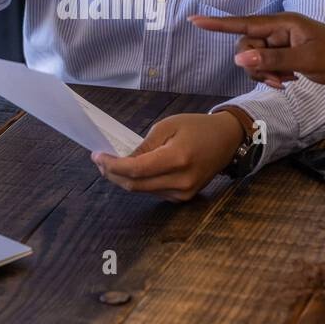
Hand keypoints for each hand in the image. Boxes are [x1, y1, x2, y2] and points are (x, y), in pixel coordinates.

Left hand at [90, 112, 245, 202]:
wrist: (226, 140)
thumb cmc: (197, 127)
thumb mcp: (167, 126)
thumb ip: (144, 146)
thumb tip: (122, 160)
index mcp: (177, 159)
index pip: (136, 170)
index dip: (112, 166)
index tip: (97, 156)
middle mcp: (181, 181)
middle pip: (135, 185)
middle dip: (112, 174)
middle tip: (99, 161)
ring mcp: (183, 193)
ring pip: (142, 191)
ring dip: (123, 179)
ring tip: (111, 164)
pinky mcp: (183, 197)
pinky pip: (153, 192)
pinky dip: (139, 183)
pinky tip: (132, 171)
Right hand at [188, 11, 324, 88]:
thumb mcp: (305, 61)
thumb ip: (272, 59)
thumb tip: (239, 58)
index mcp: (284, 23)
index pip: (245, 23)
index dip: (218, 23)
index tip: (195, 19)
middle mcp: (279, 29)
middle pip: (247, 46)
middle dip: (256, 65)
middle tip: (277, 80)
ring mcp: (281, 41)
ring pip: (254, 58)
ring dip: (264, 72)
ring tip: (287, 80)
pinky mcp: (285, 53)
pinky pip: (265, 64)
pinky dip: (272, 74)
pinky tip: (289, 80)